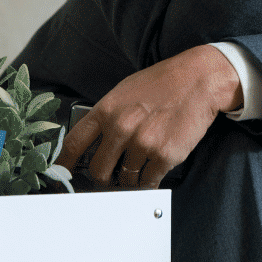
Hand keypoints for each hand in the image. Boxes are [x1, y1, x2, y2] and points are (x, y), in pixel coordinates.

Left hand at [57, 45, 242, 189]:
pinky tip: (155, 167)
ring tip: (142, 163)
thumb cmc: (162, 83)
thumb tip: (91, 144)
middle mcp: (121, 127)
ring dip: (130, 178)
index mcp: (106, 110)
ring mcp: (143, 143)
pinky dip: (150, 180)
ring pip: (125, 179)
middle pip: (97, 171)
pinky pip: (148, 182)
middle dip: (103, 177)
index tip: (61, 176)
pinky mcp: (164, 155)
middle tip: (112, 175)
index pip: (72, 145)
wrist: (199, 79)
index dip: (63, 166)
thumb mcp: (124, 91)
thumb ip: (106, 117)